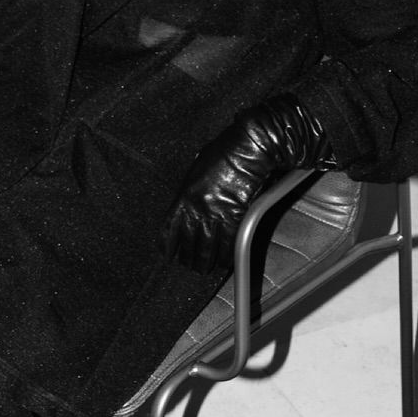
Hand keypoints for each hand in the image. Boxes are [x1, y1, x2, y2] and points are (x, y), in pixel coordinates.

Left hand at [161, 96, 334, 270]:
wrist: (250, 146)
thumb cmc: (226, 150)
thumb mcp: (198, 166)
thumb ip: (192, 186)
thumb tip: (190, 196)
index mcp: (184, 194)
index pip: (169, 227)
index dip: (167, 245)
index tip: (167, 255)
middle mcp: (197, 207)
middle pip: (188, 241)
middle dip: (189, 257)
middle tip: (191, 266)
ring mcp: (216, 213)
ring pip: (208, 247)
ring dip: (206, 262)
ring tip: (206, 270)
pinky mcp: (236, 217)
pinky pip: (229, 244)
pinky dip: (227, 256)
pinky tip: (225, 263)